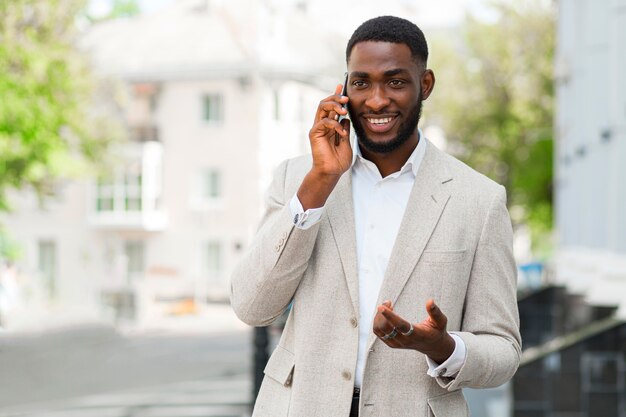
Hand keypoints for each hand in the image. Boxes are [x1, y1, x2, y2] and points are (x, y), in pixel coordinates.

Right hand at [296, 84, 351, 209]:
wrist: (331, 172)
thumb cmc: (338, 160)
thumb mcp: (346, 142)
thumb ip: (345, 129)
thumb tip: (346, 119)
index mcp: (329, 126)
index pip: (331, 107)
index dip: (335, 96)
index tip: (341, 87)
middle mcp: (322, 125)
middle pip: (325, 103)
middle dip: (335, 98)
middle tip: (346, 98)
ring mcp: (317, 128)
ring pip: (322, 107)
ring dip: (334, 105)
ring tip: (344, 110)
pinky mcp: (314, 134)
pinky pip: (324, 122)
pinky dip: (335, 125)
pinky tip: (341, 134)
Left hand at [373, 299, 454, 363]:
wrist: (432, 345)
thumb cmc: (436, 331)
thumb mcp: (440, 322)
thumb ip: (435, 312)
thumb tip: (430, 301)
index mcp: (417, 335)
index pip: (400, 326)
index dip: (390, 316)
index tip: (382, 306)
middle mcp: (405, 341)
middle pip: (386, 328)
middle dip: (382, 313)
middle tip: (387, 302)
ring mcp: (396, 343)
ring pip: (380, 330)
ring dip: (379, 316)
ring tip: (387, 306)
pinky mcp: (391, 343)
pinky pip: (378, 332)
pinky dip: (378, 321)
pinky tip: (385, 313)